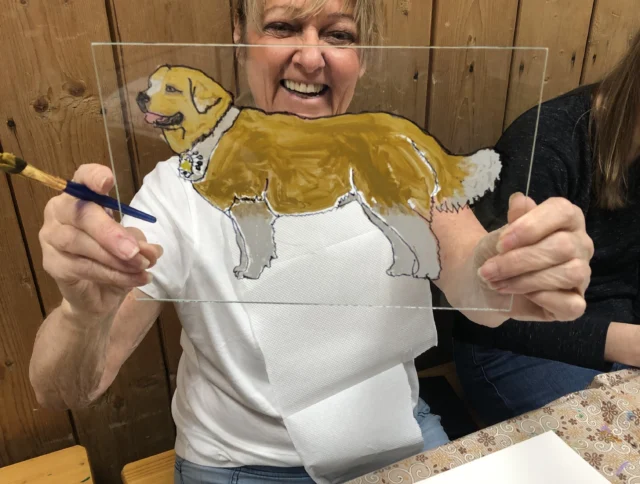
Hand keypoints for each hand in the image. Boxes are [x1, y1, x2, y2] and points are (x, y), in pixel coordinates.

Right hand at [39, 164, 162, 315]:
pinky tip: (135, 278)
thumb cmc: (113, 258)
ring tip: (142, 266)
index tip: (108, 182)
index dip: (93, 177)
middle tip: (135, 250)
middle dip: (111, 233)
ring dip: (115, 258)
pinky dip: (113, 274)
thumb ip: (139, 241)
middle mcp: (59, 212)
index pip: (82, 178)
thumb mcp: (132, 245)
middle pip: (81, 214)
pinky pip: (83, 267)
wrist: (97, 294)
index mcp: (81, 197)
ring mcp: (51, 238)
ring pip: (80, 243)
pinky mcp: (52, 265)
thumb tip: (152, 250)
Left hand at [474, 193, 593, 322]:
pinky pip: (572, 304)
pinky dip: (544, 299)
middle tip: (489, 270)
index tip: (501, 243)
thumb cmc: (497, 253)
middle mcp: (580, 243)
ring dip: (526, 281)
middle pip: (563, 246)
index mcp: (566, 219)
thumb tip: (520, 200)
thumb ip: (512, 220)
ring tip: (498, 283)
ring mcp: (581, 274)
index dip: (530, 226)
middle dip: (519, 260)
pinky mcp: (575, 302)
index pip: (561, 211)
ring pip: (569, 274)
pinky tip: (524, 297)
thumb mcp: (498, 235)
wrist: (485, 284)